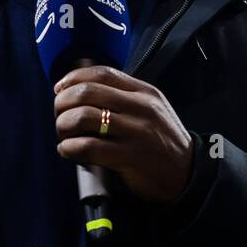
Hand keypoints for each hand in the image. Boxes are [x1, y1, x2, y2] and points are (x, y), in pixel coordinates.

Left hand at [53, 65, 193, 204]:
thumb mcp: (151, 109)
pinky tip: (68, 150)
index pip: (102, 73)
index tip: (60, 88)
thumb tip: (79, 90)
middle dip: (63, 102)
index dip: (73, 78)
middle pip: (87, 93)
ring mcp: (136, 133)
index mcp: (144, 93)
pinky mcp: (130, 157)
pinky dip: (69, 148)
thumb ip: (123, 96)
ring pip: (83, 117)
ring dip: (63, 125)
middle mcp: (141, 108)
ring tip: (63, 134)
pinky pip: (88, 147)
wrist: (187, 174)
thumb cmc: (161, 141)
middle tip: (59, 114)